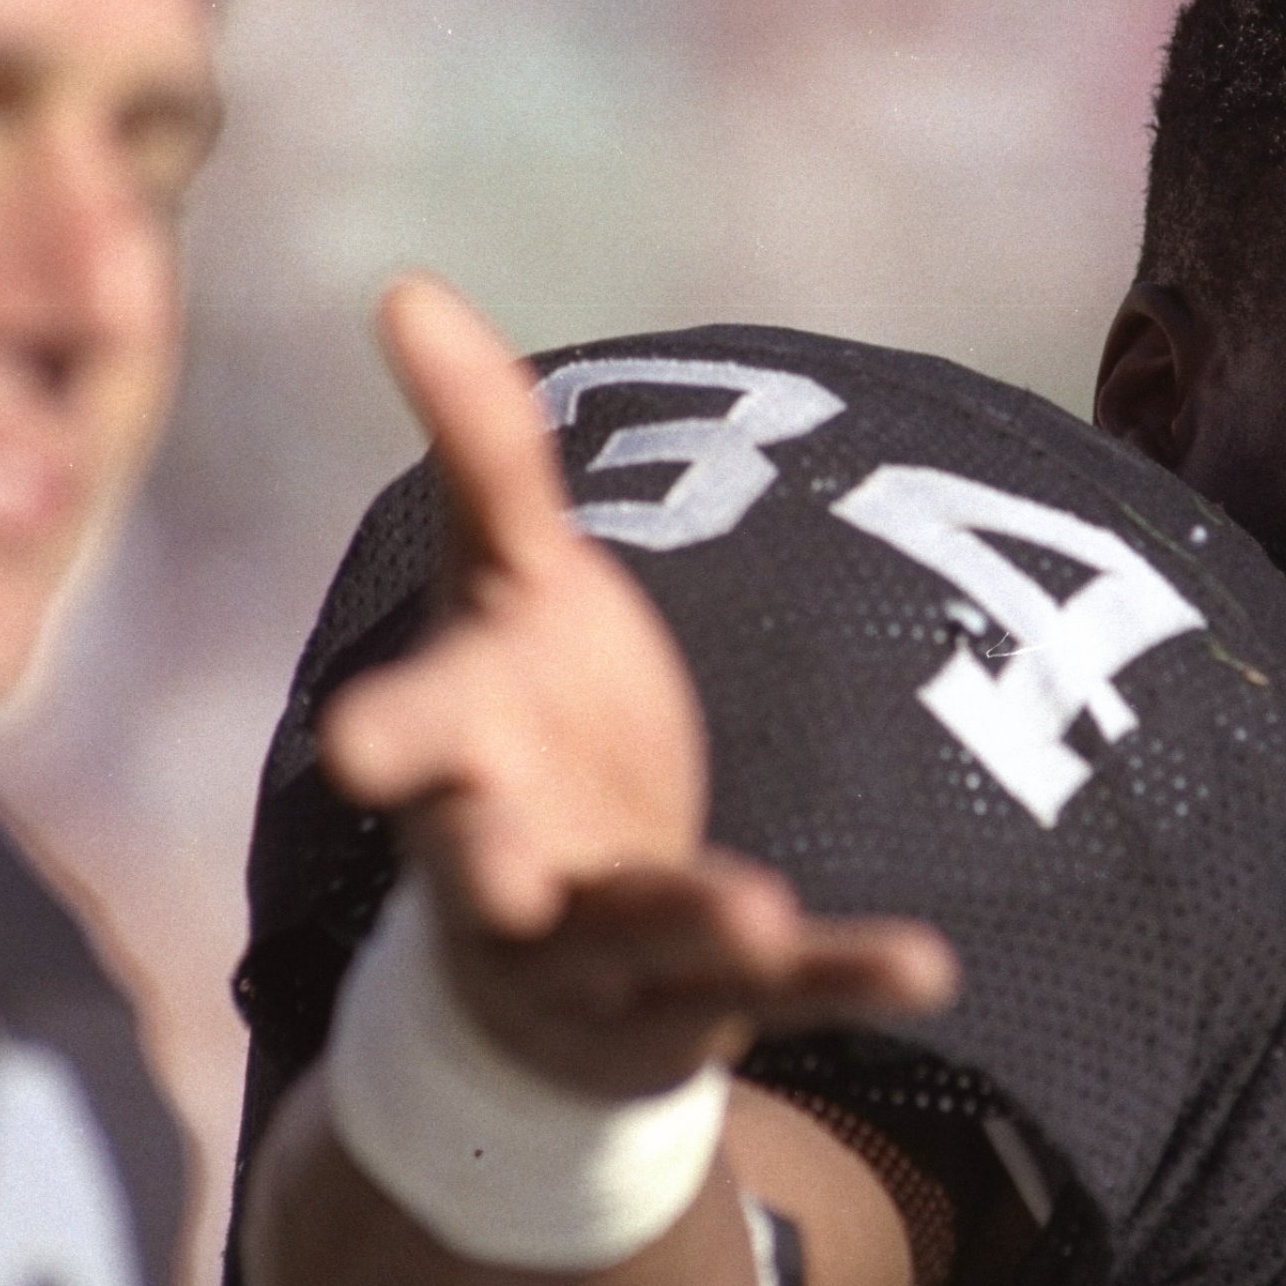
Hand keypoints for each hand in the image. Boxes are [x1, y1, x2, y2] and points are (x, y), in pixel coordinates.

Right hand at [321, 278, 956, 1099]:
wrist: (554, 937)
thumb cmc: (520, 723)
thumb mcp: (508, 582)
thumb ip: (481, 454)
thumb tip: (406, 286)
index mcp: (455, 754)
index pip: (411, 739)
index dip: (388, 740)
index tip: (354, 745)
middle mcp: (508, 866)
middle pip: (492, 872)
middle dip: (498, 875)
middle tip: (510, 881)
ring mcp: (604, 950)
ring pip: (640, 943)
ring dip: (690, 926)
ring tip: (752, 912)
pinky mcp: (707, 998)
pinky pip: (781, 997)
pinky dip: (846, 978)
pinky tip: (930, 967)